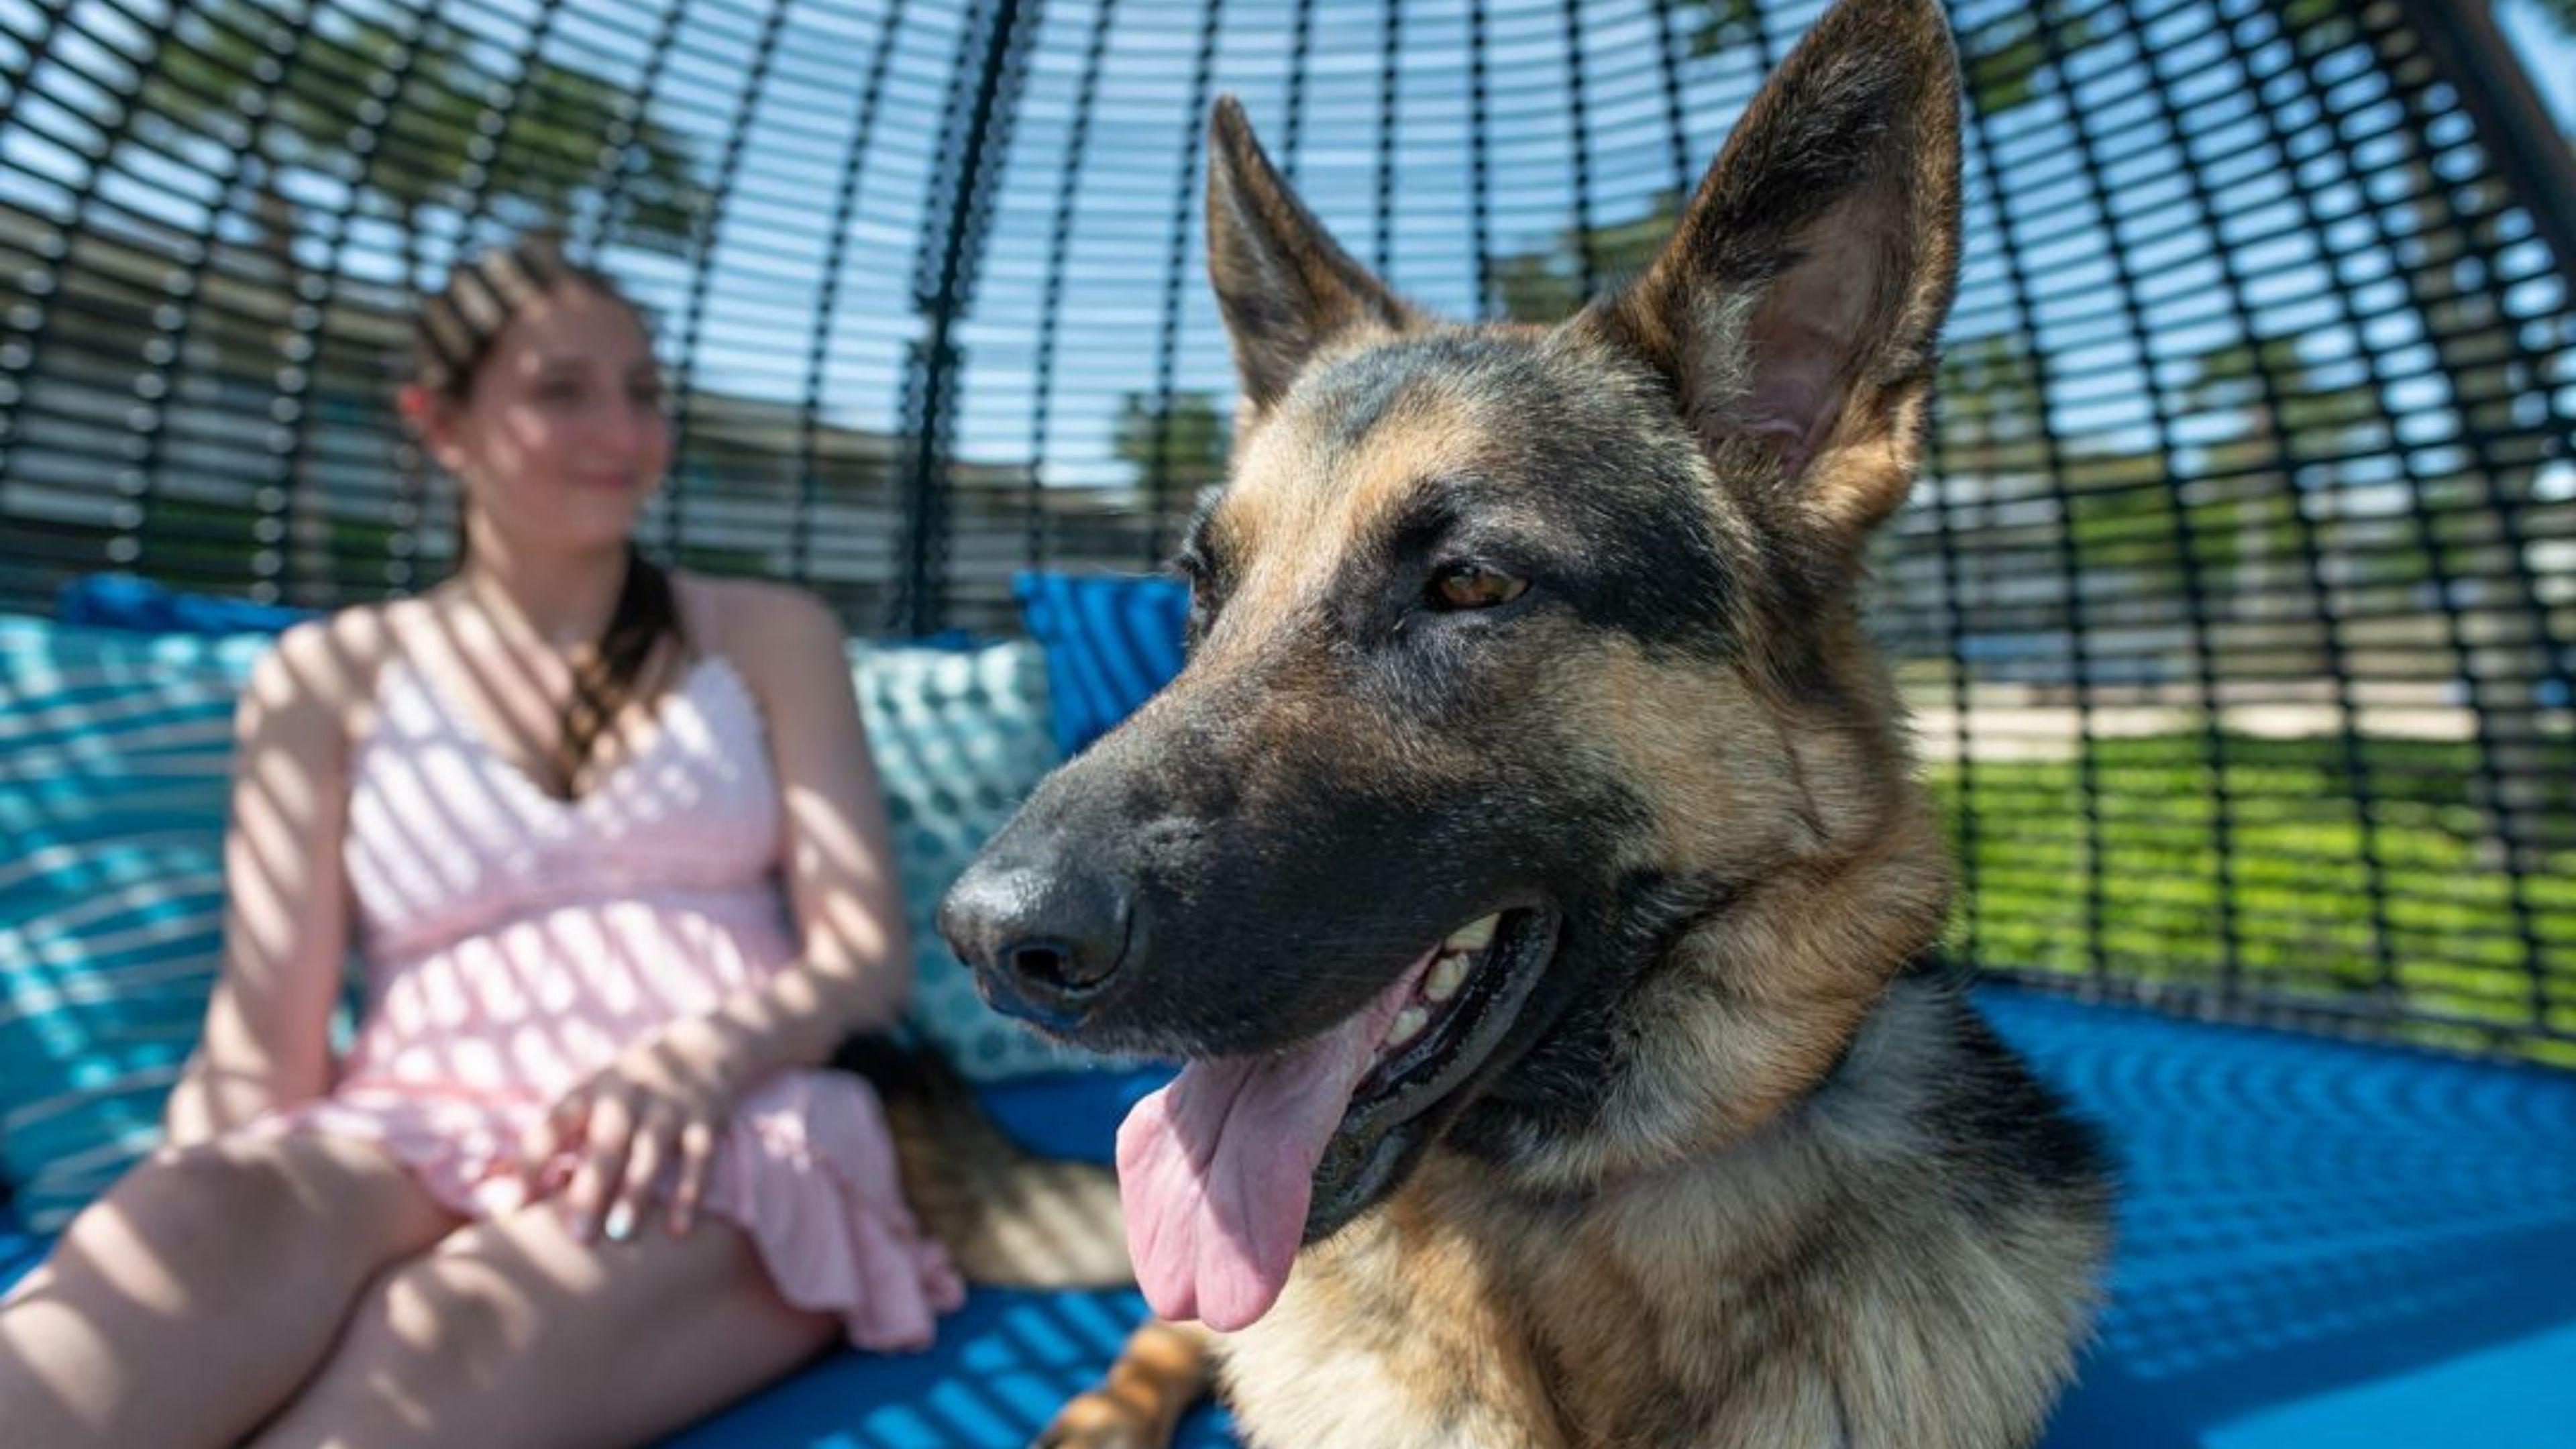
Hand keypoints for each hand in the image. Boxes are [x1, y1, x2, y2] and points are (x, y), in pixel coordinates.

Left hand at [521, 1014, 759, 1241]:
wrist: (701, 1049)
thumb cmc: (625, 1094)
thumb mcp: (588, 1102)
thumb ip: (552, 1146)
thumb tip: (503, 1202)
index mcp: (588, 1092)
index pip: (553, 1127)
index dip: (533, 1165)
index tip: (514, 1209)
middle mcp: (627, 1095)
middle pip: (607, 1141)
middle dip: (592, 1186)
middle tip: (578, 1237)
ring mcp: (669, 1106)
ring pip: (651, 1150)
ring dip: (636, 1192)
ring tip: (620, 1234)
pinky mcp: (706, 1118)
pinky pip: (699, 1156)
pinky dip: (690, 1191)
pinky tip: (678, 1229)